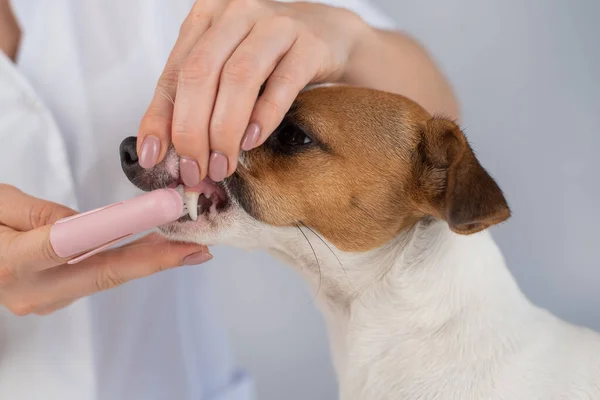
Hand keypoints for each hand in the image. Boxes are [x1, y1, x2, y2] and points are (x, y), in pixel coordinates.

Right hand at [0, 184, 210, 315]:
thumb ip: (38, 214)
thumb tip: (85, 224)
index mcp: (10, 263)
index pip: (70, 243)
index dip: (118, 227)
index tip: (159, 212)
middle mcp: (33, 291)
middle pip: (104, 272)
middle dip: (156, 259)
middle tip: (197, 247)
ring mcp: (48, 300)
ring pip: (107, 276)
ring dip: (149, 259)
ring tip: (189, 245)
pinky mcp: (57, 296)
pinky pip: (99, 276)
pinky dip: (129, 261)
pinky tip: (156, 249)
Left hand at [136, 0, 365, 184]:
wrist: (328, 35)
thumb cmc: (269, 56)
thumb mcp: (225, 68)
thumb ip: (194, 99)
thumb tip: (162, 149)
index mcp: (207, 18)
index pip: (174, 72)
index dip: (160, 118)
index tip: (154, 156)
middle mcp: (237, 14)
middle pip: (201, 74)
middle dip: (192, 130)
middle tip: (195, 169)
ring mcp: (276, 26)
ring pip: (239, 78)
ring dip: (225, 130)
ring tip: (222, 165)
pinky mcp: (309, 45)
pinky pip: (283, 83)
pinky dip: (263, 116)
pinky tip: (252, 141)